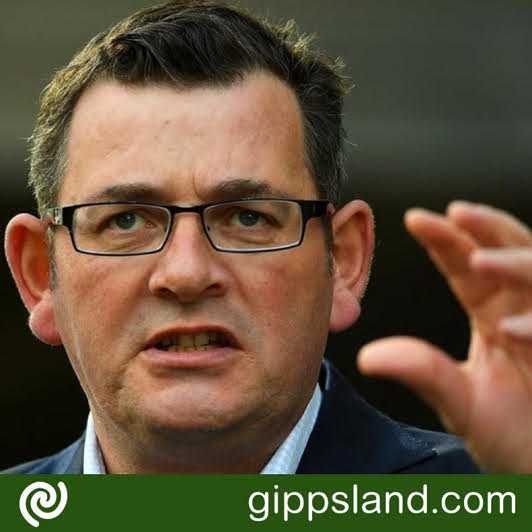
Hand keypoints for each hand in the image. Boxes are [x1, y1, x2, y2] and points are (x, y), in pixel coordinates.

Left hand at [358, 201, 531, 472]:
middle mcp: (523, 313)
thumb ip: (422, 373)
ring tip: (480, 261)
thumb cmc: (513, 437)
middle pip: (509, 254)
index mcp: (492, 316)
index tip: (416, 220)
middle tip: (456, 213)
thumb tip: (368, 357)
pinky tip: (513, 330)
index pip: (465, 267)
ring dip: (516, 265)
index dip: (445, 241)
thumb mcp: (459, 403)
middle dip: (485, 230)